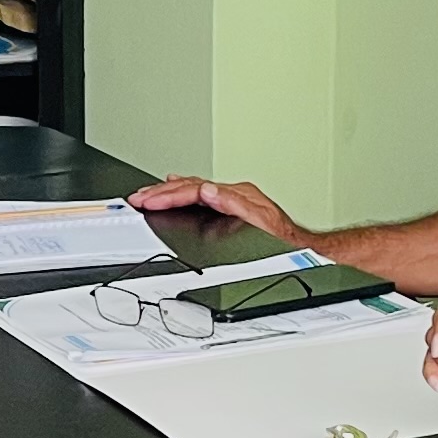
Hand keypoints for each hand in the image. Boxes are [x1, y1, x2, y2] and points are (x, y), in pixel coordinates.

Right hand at [130, 175, 306, 244]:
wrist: (299, 250)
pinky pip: (199, 195)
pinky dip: (182, 193)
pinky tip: (175, 191)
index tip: (148, 201)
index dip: (169, 195)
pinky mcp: (230, 207)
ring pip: (193, 189)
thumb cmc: (282, 242)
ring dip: (168, 192)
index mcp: (237, 195)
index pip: (195, 189)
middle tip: (138, 197)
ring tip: (148, 194)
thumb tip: (208, 191)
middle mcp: (234, 194)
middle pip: (191, 186)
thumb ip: (233, 205)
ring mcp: (232, 199)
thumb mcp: (260, 223)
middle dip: (161, 192)